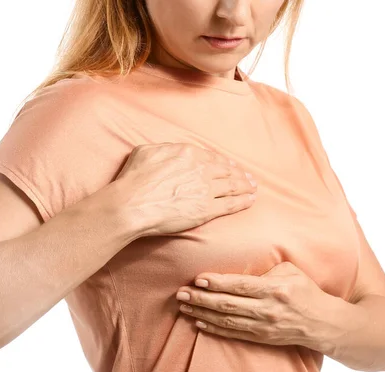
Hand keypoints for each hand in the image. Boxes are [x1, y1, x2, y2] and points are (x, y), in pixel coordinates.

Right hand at [113, 142, 257, 236]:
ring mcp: (205, 190)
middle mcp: (201, 169)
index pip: (211, 157)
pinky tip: (250, 200)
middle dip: (238, 173)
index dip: (223, 162)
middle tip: (247, 177)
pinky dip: (243, 201)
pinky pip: (230, 204)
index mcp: (187, 153)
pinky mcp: (206, 210)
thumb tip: (170, 150)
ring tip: (252, 188)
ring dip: (245, 186)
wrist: (132, 204)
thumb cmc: (134, 179)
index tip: (229, 165)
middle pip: (226, 170)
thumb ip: (163, 149)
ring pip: (232, 186)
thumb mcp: (145, 152)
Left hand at [175, 261, 331, 349]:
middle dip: (202, 299)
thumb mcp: (290, 271)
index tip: (198, 279)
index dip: (217, 283)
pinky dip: (214, 329)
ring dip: (202, 314)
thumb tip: (238, 265)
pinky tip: (199, 323)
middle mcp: (268, 309)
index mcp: (275, 289)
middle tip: (181, 294)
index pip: (240, 286)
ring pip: (227, 320)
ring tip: (184, 307)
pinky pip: (233, 334)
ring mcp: (264, 326)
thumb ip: (265, 269)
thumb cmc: (305, 291)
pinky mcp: (262, 338)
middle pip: (228, 304)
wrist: (324, 323)